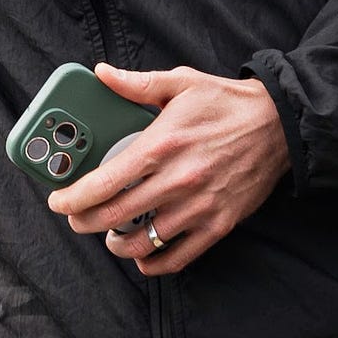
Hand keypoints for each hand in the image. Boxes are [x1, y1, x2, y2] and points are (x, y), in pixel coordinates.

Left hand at [46, 64, 289, 276]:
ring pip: (144, 241)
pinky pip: (179, 256)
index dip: (75, 196)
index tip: (58, 201)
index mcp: (161, 145)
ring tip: (107, 234)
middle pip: (117, 215)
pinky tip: (142, 256)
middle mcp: (177, 181)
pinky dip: (155, 263)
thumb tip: (101, 73)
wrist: (279, 126)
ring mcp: (198, 207)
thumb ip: (136, 83)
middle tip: (74, 218)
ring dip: (117, 244)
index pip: (106, 181)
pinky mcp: (218, 225)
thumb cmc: (224, 102)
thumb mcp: (180, 82)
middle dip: (86, 221)